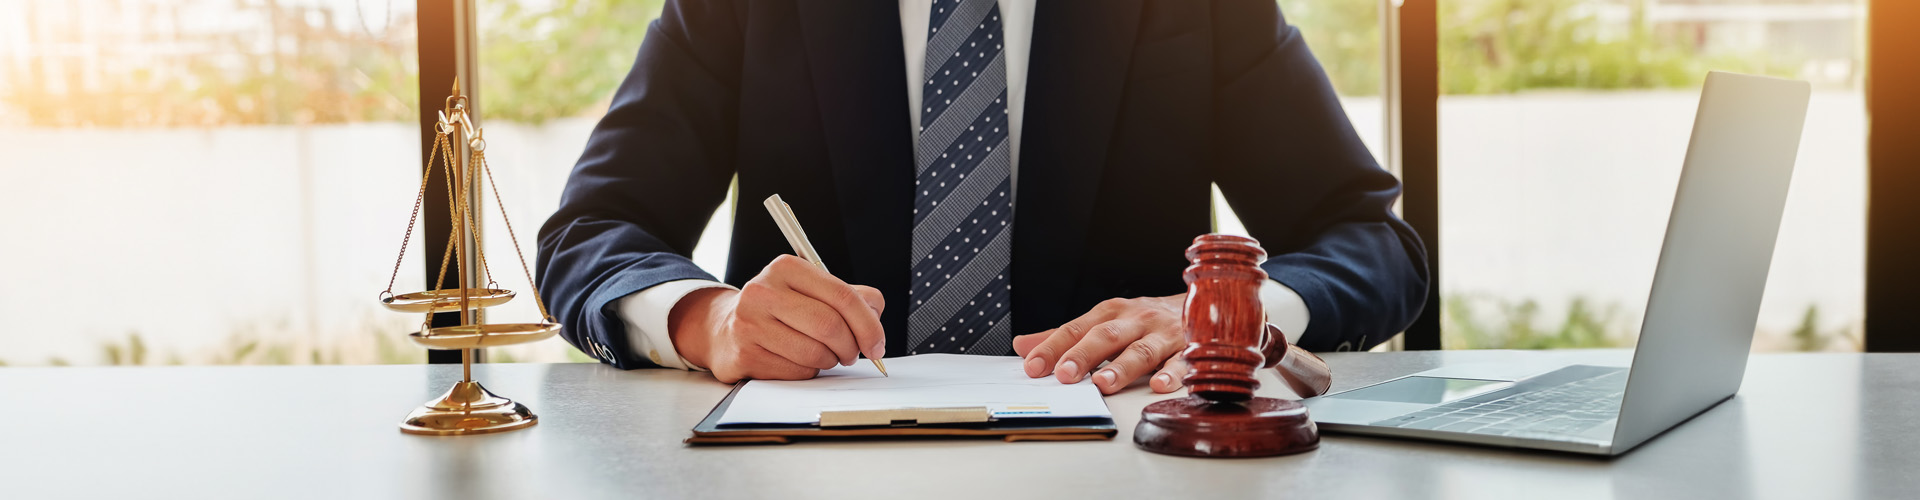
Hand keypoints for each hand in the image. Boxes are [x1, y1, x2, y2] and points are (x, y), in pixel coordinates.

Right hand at [669, 255, 886, 382]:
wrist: (724, 328)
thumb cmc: (777, 310)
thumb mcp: (810, 291)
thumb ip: (847, 296)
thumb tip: (876, 308)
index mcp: (786, 268)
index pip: (842, 296)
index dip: (868, 325)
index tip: (877, 344)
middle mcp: (763, 291)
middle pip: (830, 326)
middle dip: (852, 347)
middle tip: (853, 353)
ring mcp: (750, 323)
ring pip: (815, 353)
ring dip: (830, 361)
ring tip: (825, 355)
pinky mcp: (744, 354)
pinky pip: (796, 371)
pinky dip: (808, 372)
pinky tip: (799, 361)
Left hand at [1012, 295, 1188, 394]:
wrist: (1201, 305)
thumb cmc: (1144, 320)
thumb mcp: (1104, 321)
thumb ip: (1065, 336)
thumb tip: (1023, 346)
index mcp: (1111, 312)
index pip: (1076, 329)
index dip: (1054, 347)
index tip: (1033, 366)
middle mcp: (1136, 320)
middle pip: (1106, 336)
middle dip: (1084, 355)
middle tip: (1065, 374)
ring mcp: (1162, 334)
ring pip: (1141, 350)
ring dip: (1122, 367)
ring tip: (1104, 383)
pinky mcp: (1188, 349)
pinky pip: (1181, 362)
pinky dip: (1171, 374)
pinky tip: (1158, 386)